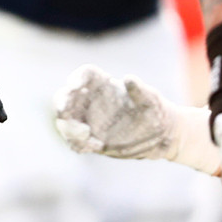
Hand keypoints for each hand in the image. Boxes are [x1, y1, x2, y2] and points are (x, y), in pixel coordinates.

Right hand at [55, 65, 170, 158]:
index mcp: (104, 86)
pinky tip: (96, 146)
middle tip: (64, 111)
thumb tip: (128, 78)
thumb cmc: (157, 113)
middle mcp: (91, 101)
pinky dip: (78, 144)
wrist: (160, 138)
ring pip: (65, 120)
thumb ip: (140, 91)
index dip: (76, 77)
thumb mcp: (152, 101)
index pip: (85, 75)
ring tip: (87, 135)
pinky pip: (74, 141)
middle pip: (65, 96)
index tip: (75, 85)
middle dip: (61, 102)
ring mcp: (88, 120)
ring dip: (69, 128)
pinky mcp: (90, 139)